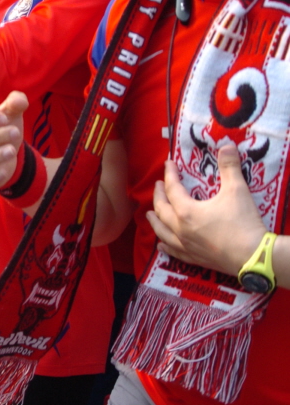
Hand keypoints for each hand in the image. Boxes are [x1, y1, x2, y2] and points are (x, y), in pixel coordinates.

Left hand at [147, 145, 265, 275]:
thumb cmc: (243, 223)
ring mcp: (186, 246)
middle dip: (159, 197)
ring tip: (150, 215)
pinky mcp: (194, 259)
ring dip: (155, 221)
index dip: (170, 175)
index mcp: (187, 211)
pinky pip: (174, 252)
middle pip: (162, 210)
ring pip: (163, 232)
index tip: (169, 164)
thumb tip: (227, 145)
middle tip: (158, 186)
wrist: (254, 257)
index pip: (172, 189)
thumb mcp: (237, 190)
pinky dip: (165, 246)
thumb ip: (230, 166)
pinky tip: (161, 246)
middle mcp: (180, 229)